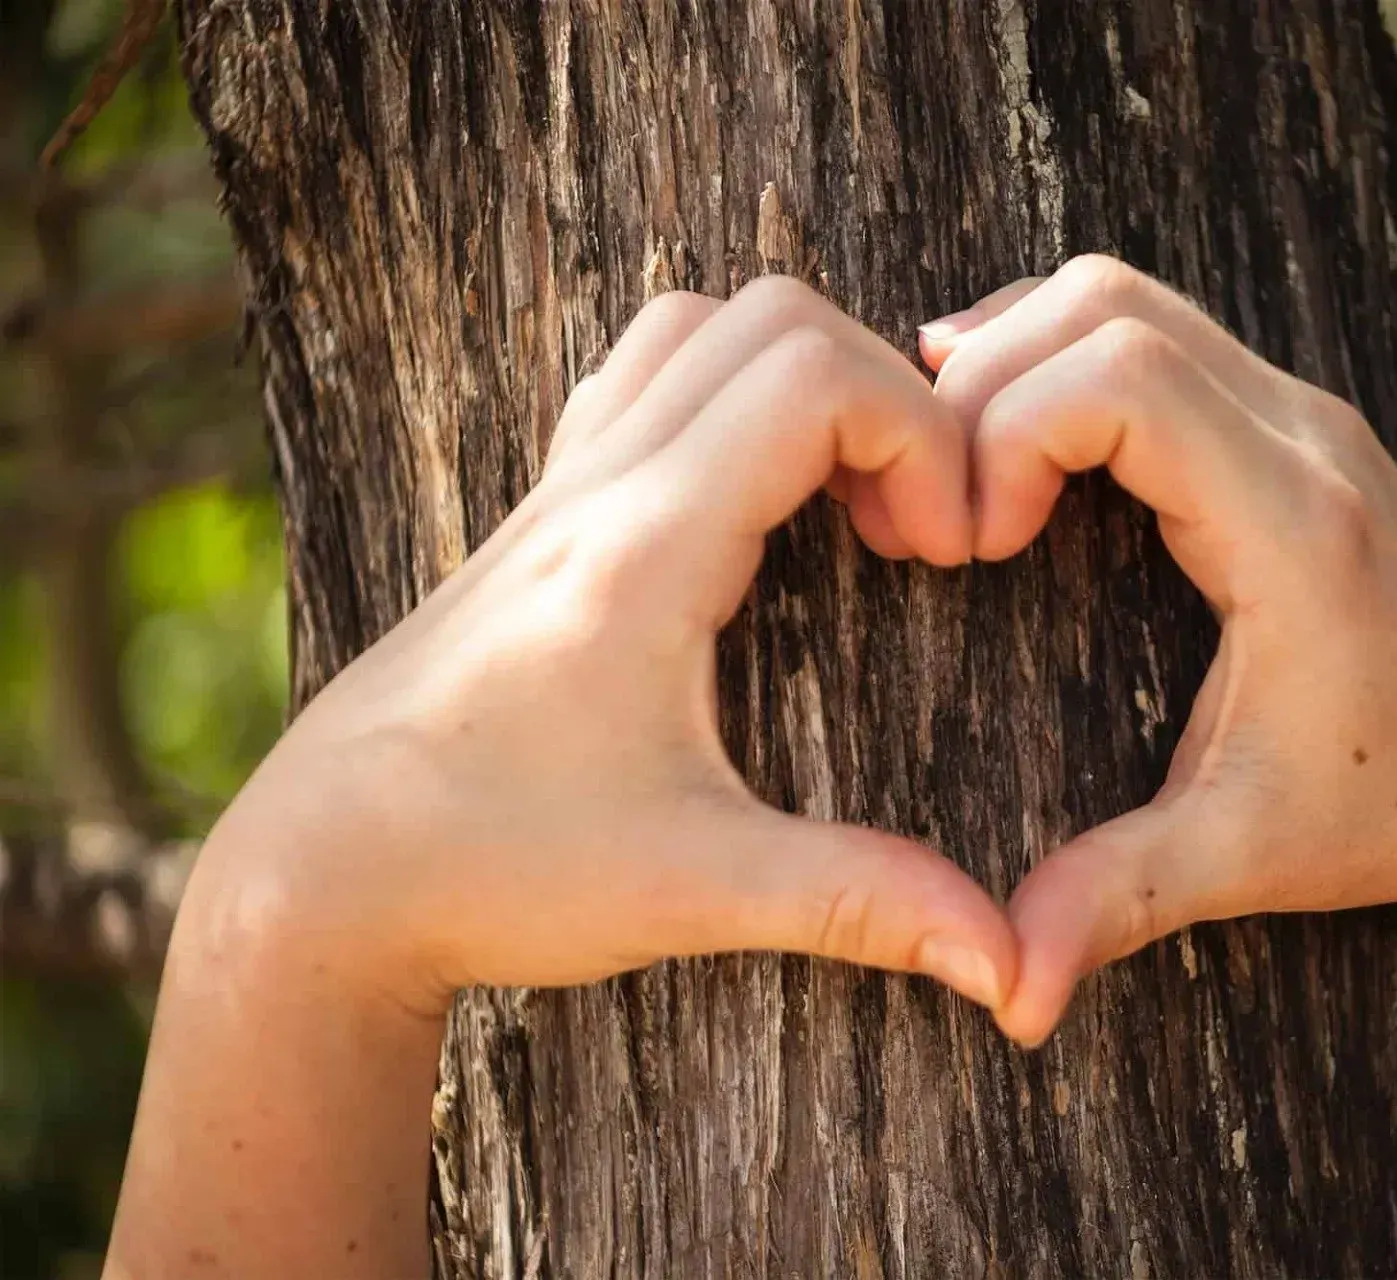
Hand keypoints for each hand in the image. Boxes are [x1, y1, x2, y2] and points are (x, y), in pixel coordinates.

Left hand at [194, 277, 1014, 1018]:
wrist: (319, 875)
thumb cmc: (489, 871)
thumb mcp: (693, 889)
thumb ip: (860, 902)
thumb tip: (1008, 965)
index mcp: (644, 547)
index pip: (814, 373)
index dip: (924, 436)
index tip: (949, 552)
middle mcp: (596, 486)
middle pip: (773, 317)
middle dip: (889, 395)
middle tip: (916, 530)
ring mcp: (557, 489)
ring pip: (698, 326)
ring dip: (804, 381)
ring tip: (849, 510)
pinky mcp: (539, 517)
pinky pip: (643, 378)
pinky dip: (730, 396)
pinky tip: (757, 514)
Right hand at [921, 255, 1396, 1045]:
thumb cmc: (1394, 809)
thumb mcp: (1247, 857)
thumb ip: (1119, 902)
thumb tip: (1007, 994)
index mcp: (1295, 523)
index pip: (1122, 375)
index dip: (1006, 430)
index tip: (971, 544)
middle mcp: (1307, 436)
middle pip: (1109, 303)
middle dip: (986, 378)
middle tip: (935, 501)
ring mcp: (1307, 416)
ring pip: (1131, 296)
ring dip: (1020, 350)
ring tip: (951, 455)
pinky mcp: (1294, 426)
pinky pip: (1159, 330)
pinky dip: (1065, 356)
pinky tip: (1016, 435)